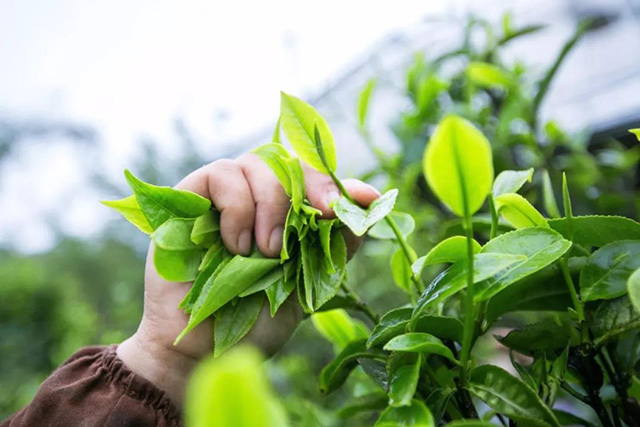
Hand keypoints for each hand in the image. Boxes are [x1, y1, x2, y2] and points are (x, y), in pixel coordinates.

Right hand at [117, 152, 378, 403]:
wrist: (202, 351)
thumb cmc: (254, 319)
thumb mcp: (306, 285)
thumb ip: (333, 245)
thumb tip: (368, 205)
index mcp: (283, 217)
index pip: (312, 180)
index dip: (339, 183)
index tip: (364, 198)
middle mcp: (254, 199)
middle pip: (287, 164)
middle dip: (311, 187)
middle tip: (322, 215)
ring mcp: (222, 197)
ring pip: (256, 163)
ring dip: (272, 204)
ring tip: (268, 251)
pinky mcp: (189, 199)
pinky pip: (220, 175)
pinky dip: (237, 206)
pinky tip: (238, 245)